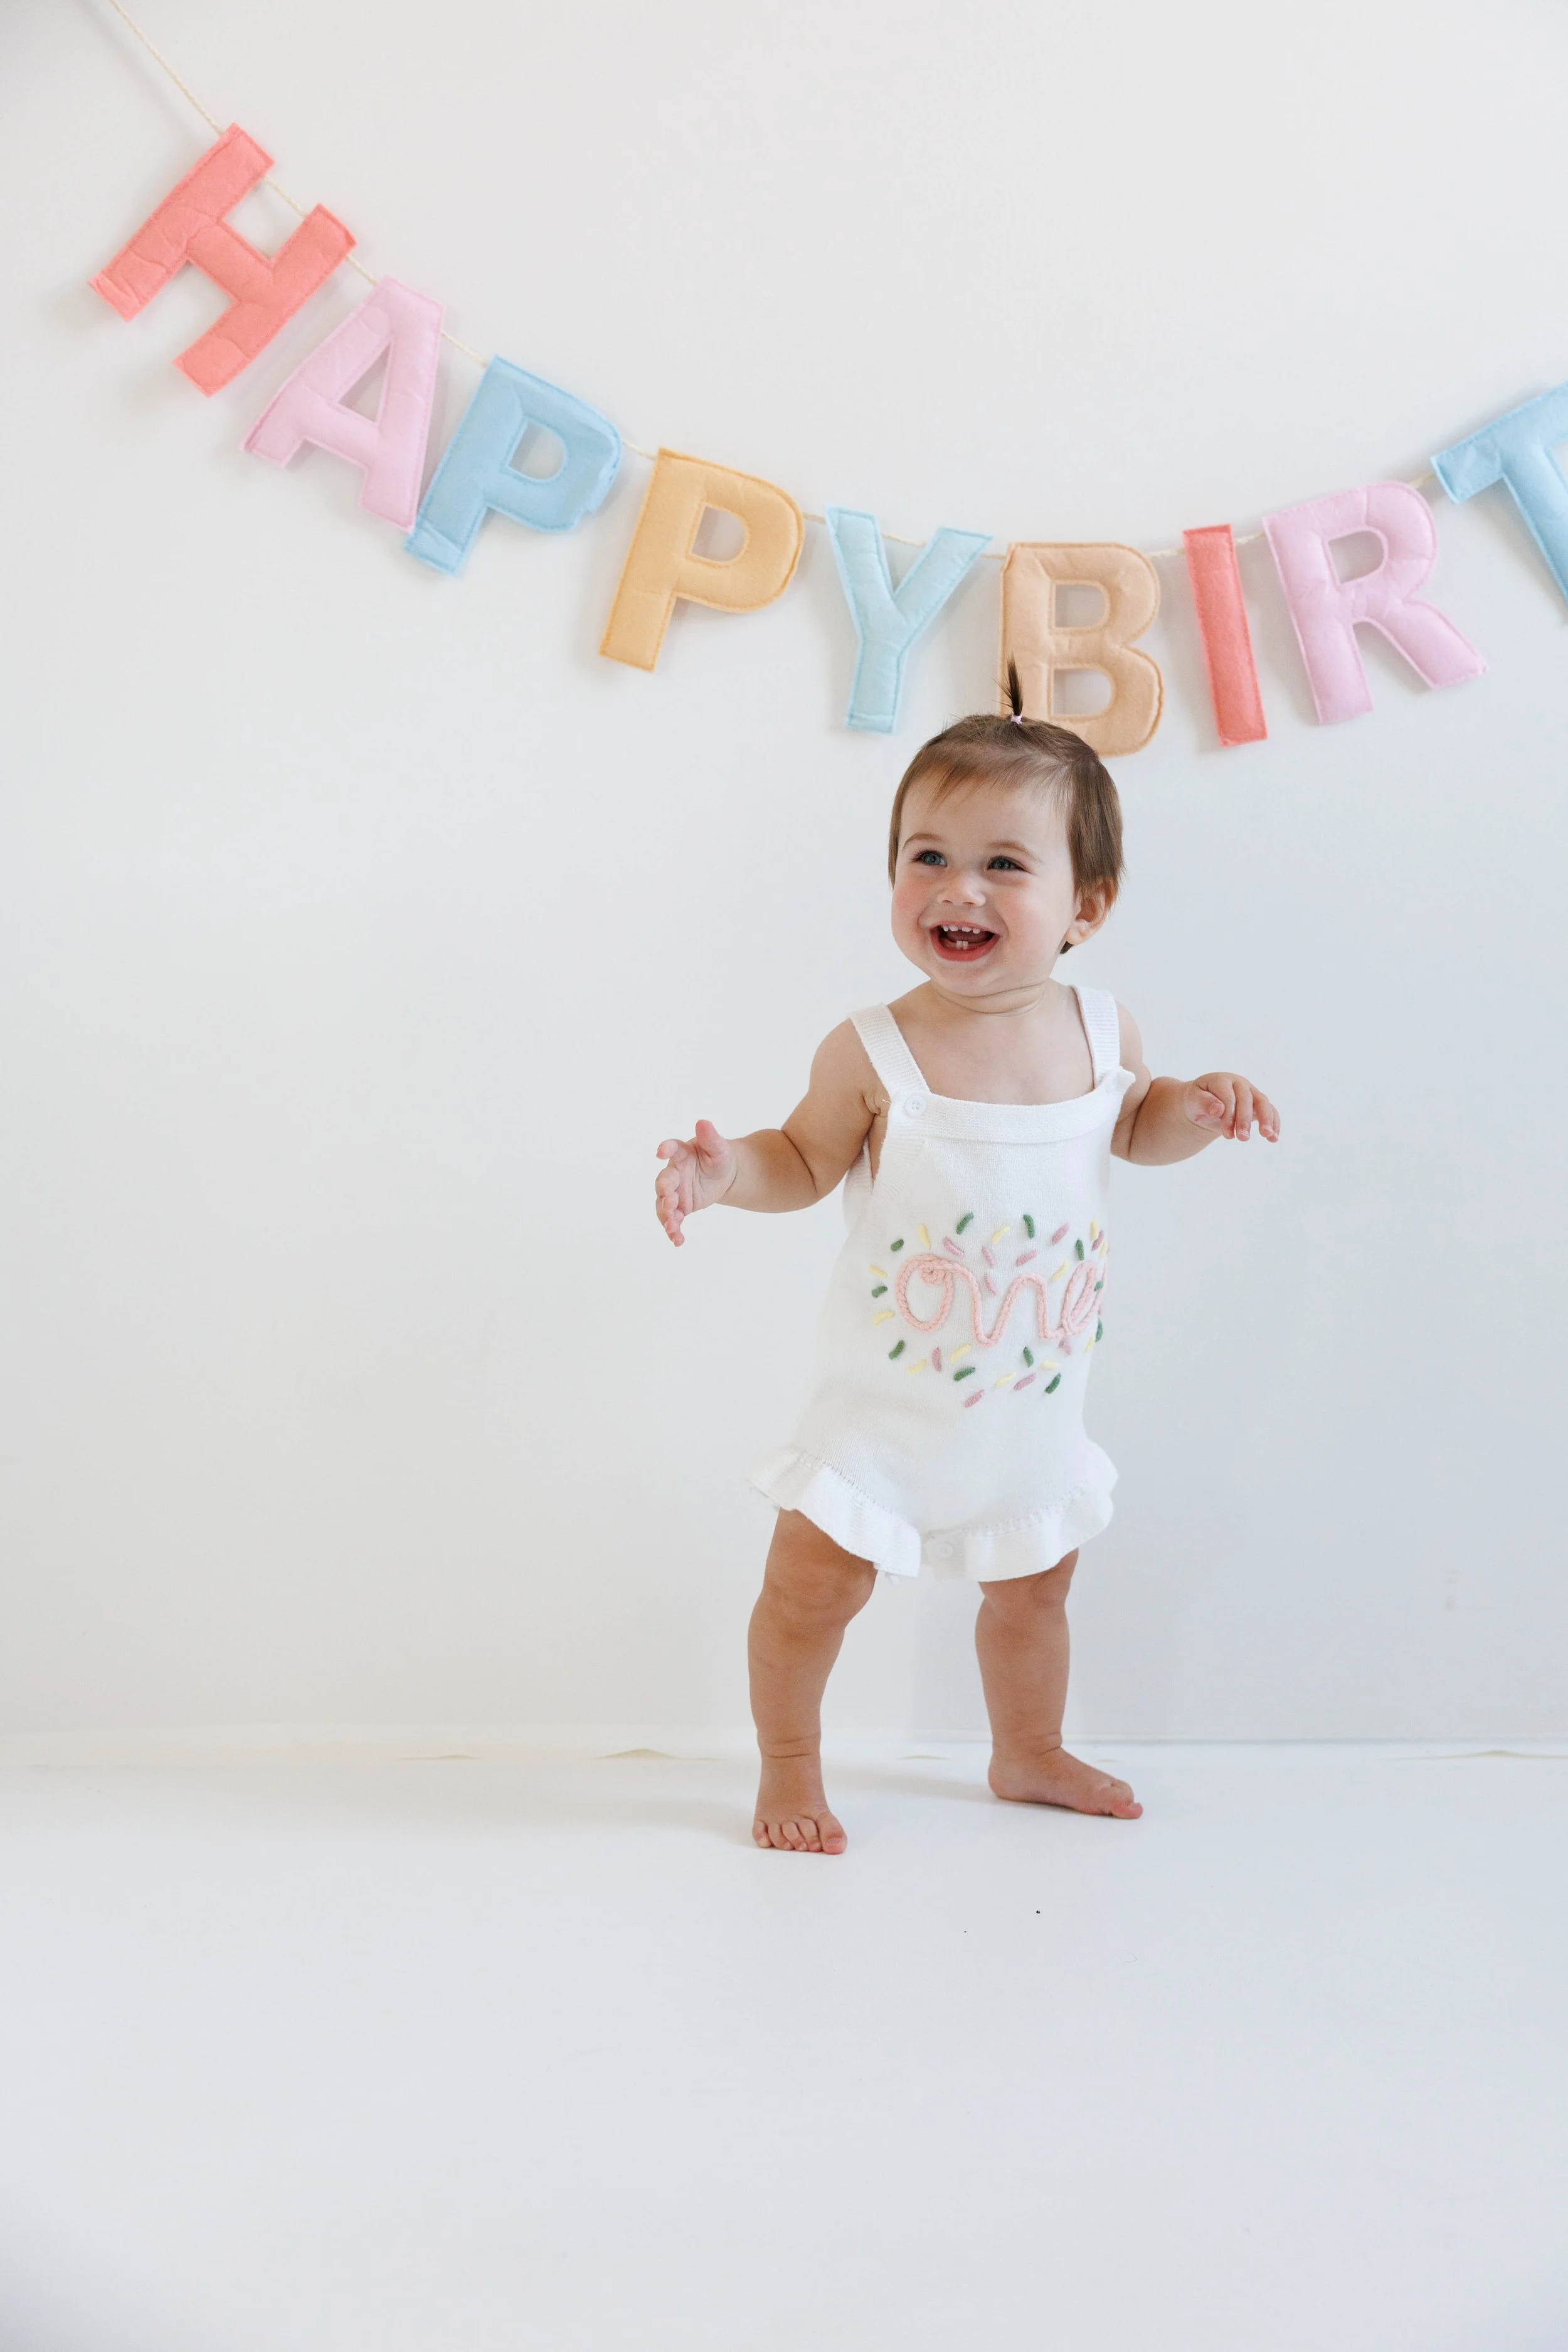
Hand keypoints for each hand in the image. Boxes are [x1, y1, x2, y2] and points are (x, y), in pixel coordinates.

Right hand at [654, 1119, 737, 1244]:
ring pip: (663, 1205)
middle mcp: (673, 1173)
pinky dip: (673, 1231)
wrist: (724, 1176)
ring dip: (665, 1216)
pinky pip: (673, 1220)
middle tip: (670, 1200)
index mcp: (681, 1154)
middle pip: (663, 1182)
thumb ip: (711, 1138)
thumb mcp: (719, 1148)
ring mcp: (674, 1192)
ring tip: (672, 1226)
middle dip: (664, 1192)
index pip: (672, 1148)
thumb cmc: (719, 1157)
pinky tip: (678, 1241)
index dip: (666, 1149)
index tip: (660, 1151)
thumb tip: (703, 1122)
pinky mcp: (679, 1208)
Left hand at [1184, 1072, 1279, 1141]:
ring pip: (1263, 1102)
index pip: (1228, 1096)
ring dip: (1266, 1119)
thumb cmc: (1197, 1101)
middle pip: (1247, 1099)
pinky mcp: (1258, 1104)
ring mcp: (1251, 1092)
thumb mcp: (1193, 1100)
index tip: (1227, 1135)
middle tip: (1242, 1138)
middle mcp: (1239, 1083)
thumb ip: (1203, 1103)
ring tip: (1267, 1136)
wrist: (1204, 1103)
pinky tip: (1274, 1138)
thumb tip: (1218, 1109)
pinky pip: (1271, 1110)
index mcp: (1222, 1080)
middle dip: (1245, 1119)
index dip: (1229, 1115)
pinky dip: (1274, 1123)